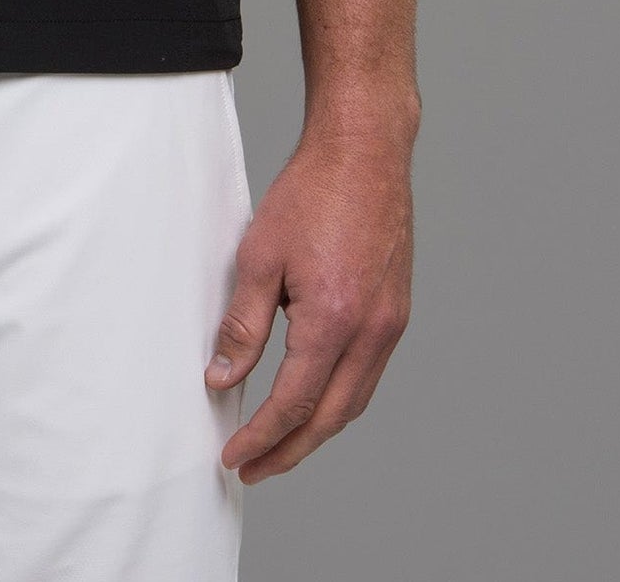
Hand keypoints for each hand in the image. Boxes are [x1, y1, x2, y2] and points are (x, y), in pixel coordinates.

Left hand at [206, 124, 413, 482]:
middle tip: (253, 468)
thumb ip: (243, 324)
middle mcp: (372, 333)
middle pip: (329, 417)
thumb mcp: (260, 256)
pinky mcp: (396, 312)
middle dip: (289, 450)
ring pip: (353, 401)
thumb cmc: (312, 194)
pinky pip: (367, 375)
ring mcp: (391, 325)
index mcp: (335, 322)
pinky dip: (338, 398)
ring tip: (279, 443)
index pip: (293, 403)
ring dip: (315, 429)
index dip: (261, 437)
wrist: (365, 152)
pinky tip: (313, 396)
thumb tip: (223, 378)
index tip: (234, 456)